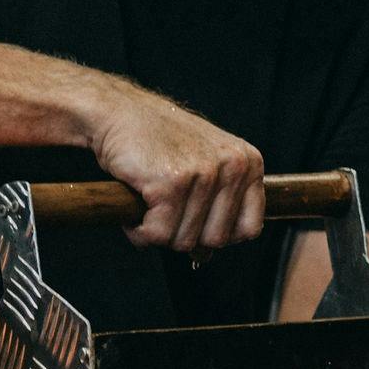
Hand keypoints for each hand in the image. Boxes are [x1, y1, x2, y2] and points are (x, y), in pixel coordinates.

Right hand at [87, 87, 265, 251]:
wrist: (119, 113)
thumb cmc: (158, 141)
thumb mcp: (203, 164)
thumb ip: (216, 206)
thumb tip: (206, 256)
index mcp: (248, 163)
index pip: (249, 228)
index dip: (217, 233)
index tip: (195, 222)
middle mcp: (232, 167)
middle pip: (216, 240)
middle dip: (184, 234)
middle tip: (164, 211)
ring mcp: (203, 174)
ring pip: (185, 241)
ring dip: (157, 232)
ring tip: (147, 204)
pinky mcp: (171, 183)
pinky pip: (158, 234)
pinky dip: (139, 231)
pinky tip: (136, 206)